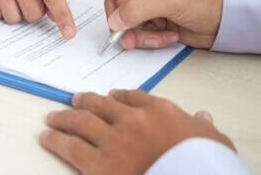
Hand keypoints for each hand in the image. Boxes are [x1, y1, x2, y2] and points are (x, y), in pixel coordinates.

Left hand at [40, 90, 234, 174]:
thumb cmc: (206, 164)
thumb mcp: (214, 142)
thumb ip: (203, 127)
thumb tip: (203, 117)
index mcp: (158, 111)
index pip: (132, 96)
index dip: (117, 96)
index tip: (110, 96)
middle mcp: (132, 120)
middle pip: (101, 105)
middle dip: (85, 101)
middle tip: (74, 99)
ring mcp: (113, 140)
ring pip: (81, 121)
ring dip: (65, 117)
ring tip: (53, 116)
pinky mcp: (99, 165)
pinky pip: (71, 147)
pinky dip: (56, 139)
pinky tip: (46, 136)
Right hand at [103, 0, 222, 49]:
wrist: (225, 22)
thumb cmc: (205, 1)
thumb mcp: (171, 0)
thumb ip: (139, 9)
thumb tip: (115, 21)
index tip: (126, 14)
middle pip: (116, 4)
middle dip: (124, 24)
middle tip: (130, 39)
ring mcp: (146, 5)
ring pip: (125, 22)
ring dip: (140, 35)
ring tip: (160, 38)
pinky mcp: (151, 21)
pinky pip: (137, 33)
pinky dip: (149, 40)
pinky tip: (168, 37)